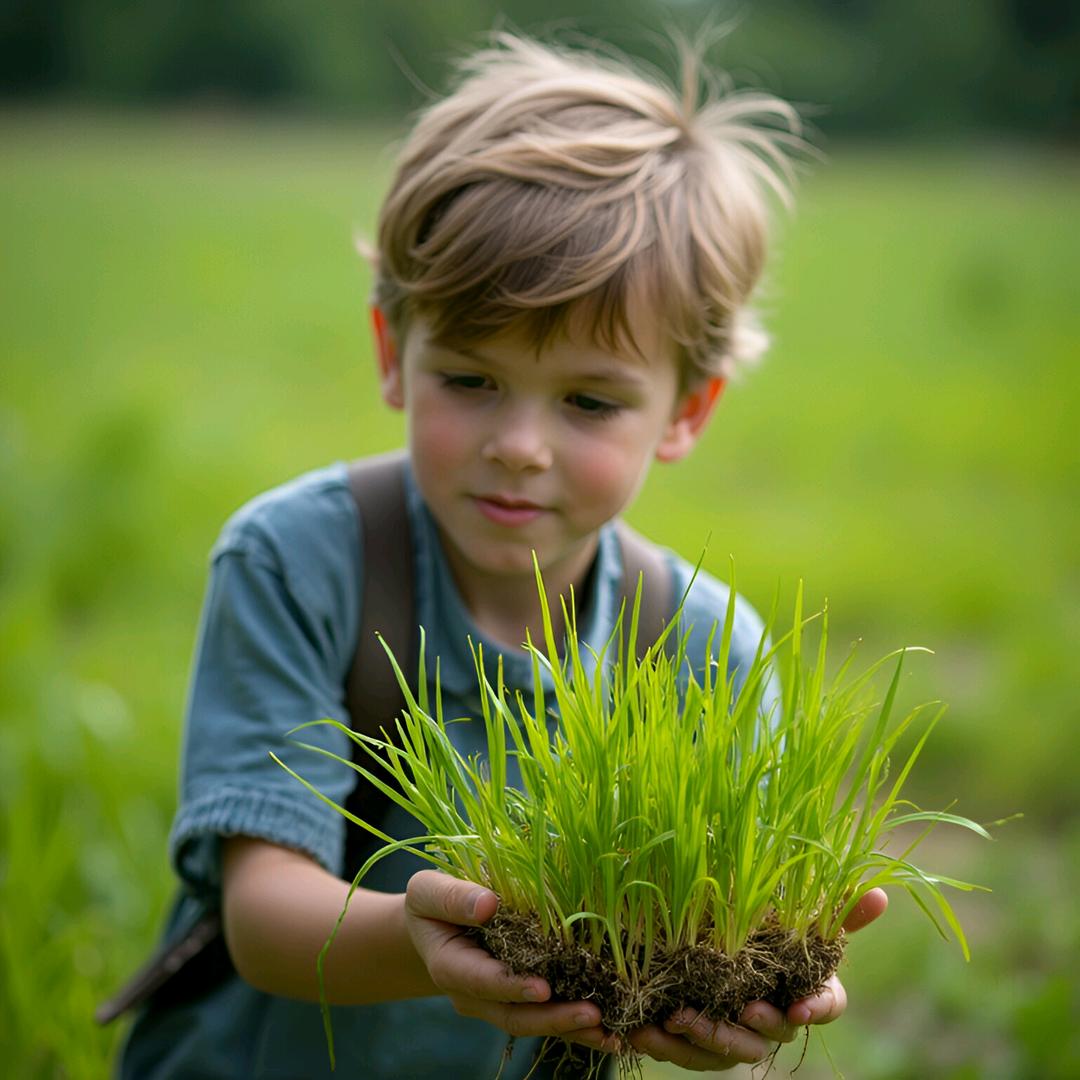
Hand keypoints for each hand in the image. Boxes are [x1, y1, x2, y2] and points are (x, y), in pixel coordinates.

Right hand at [403, 870, 604, 1041]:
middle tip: (591, 1015)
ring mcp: (497, 1003)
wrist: (434, 927)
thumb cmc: (432, 903)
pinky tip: (610, 1031)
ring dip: (572, 1029)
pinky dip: (577, 1026)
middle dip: (553, 1018)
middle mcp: (475, 995)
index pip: (483, 982)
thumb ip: (452, 897)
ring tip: (610, 1033)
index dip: (512, 986)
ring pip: (535, 1023)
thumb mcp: (429, 891)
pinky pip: (548, 1015)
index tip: (543, 987)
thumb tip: (487, 904)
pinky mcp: (519, 1000)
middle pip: (515, 1015)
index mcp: (451, 967)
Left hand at [580, 888, 888, 1071]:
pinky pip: (684, 1052)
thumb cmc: (760, 919)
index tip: (801, 1007)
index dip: (817, 1008)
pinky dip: (664, 1044)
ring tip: (676, 1018)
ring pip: (724, 1051)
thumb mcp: (787, 905)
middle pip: (769, 1035)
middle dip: (750, 1027)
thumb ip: (833, 906)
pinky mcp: (698, 1041)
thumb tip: (881, 896)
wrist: (707, 929)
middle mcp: (773, 1017)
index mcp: (804, 986)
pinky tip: (642, 1031)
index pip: (827, 1005)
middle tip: (737, 1010)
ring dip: (702, 1038)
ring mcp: (736, 1033)